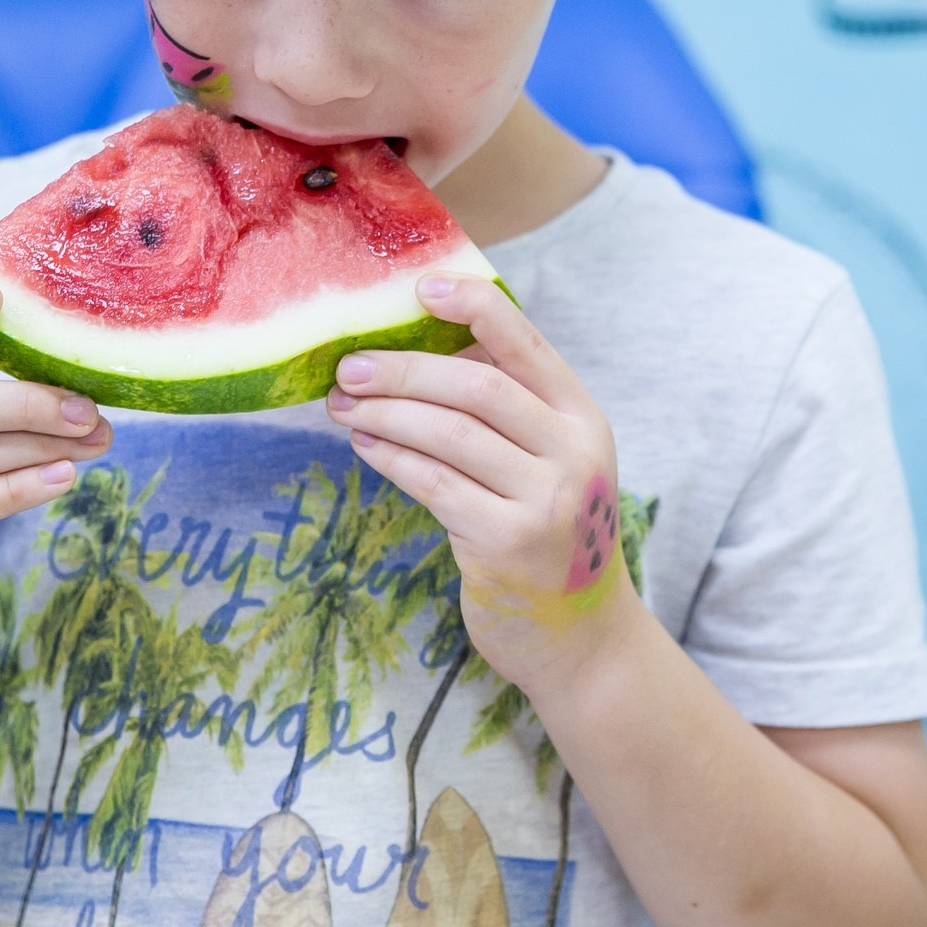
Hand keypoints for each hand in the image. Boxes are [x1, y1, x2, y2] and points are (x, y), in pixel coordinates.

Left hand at [327, 274, 641, 696]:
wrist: (582, 636)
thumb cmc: (550, 534)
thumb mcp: (551, 461)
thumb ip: (507, 408)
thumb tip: (423, 344)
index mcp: (582, 416)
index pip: (526, 339)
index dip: (471, 305)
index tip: (418, 289)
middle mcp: (573, 451)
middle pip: (476, 385)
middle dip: (403, 369)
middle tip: (349, 366)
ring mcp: (546, 500)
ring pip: (449, 434)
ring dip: (386, 412)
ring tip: (343, 405)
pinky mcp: (508, 544)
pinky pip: (434, 484)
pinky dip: (391, 457)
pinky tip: (364, 444)